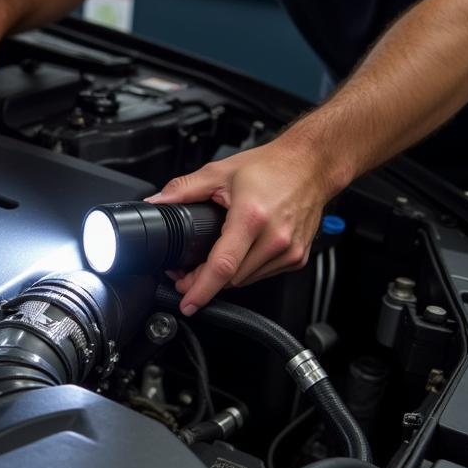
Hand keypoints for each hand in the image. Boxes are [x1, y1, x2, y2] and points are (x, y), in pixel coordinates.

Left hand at [147, 140, 331, 314]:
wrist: (310, 165)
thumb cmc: (271, 167)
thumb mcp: (219, 172)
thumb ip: (183, 189)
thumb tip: (157, 203)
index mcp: (252, 218)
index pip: (222, 266)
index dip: (200, 289)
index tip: (187, 302)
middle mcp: (274, 238)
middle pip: (231, 279)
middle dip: (205, 280)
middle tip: (187, 272)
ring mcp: (289, 251)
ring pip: (247, 280)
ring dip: (227, 277)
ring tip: (211, 262)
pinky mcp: (298, 257)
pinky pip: (264, 274)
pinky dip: (247, 270)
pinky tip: (240, 254)